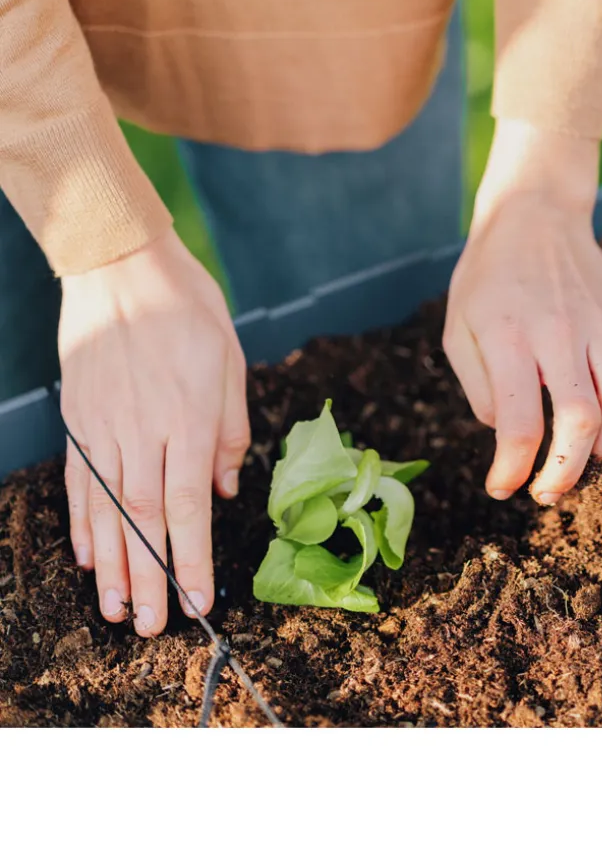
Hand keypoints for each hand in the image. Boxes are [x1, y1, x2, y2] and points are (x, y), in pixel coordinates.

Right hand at [59, 229, 248, 635]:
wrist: (122, 267)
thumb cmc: (189, 309)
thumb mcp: (231, 361)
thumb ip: (231, 431)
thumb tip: (227, 491)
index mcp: (190, 417)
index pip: (189, 503)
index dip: (193, 558)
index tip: (199, 601)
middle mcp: (144, 430)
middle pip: (145, 518)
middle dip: (152, 577)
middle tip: (153, 627)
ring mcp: (104, 426)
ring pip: (107, 509)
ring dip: (113, 564)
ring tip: (117, 609)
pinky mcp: (78, 418)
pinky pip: (79, 480)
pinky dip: (83, 522)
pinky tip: (88, 556)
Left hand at [443, 121, 601, 504]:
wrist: (535, 213)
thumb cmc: (488, 276)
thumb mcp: (458, 328)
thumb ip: (479, 387)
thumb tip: (508, 435)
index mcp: (508, 337)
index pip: (519, 424)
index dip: (513, 471)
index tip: (503, 488)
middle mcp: (559, 332)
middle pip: (580, 421)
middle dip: (566, 472)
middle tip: (548, 492)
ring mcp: (600, 324)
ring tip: (581, 453)